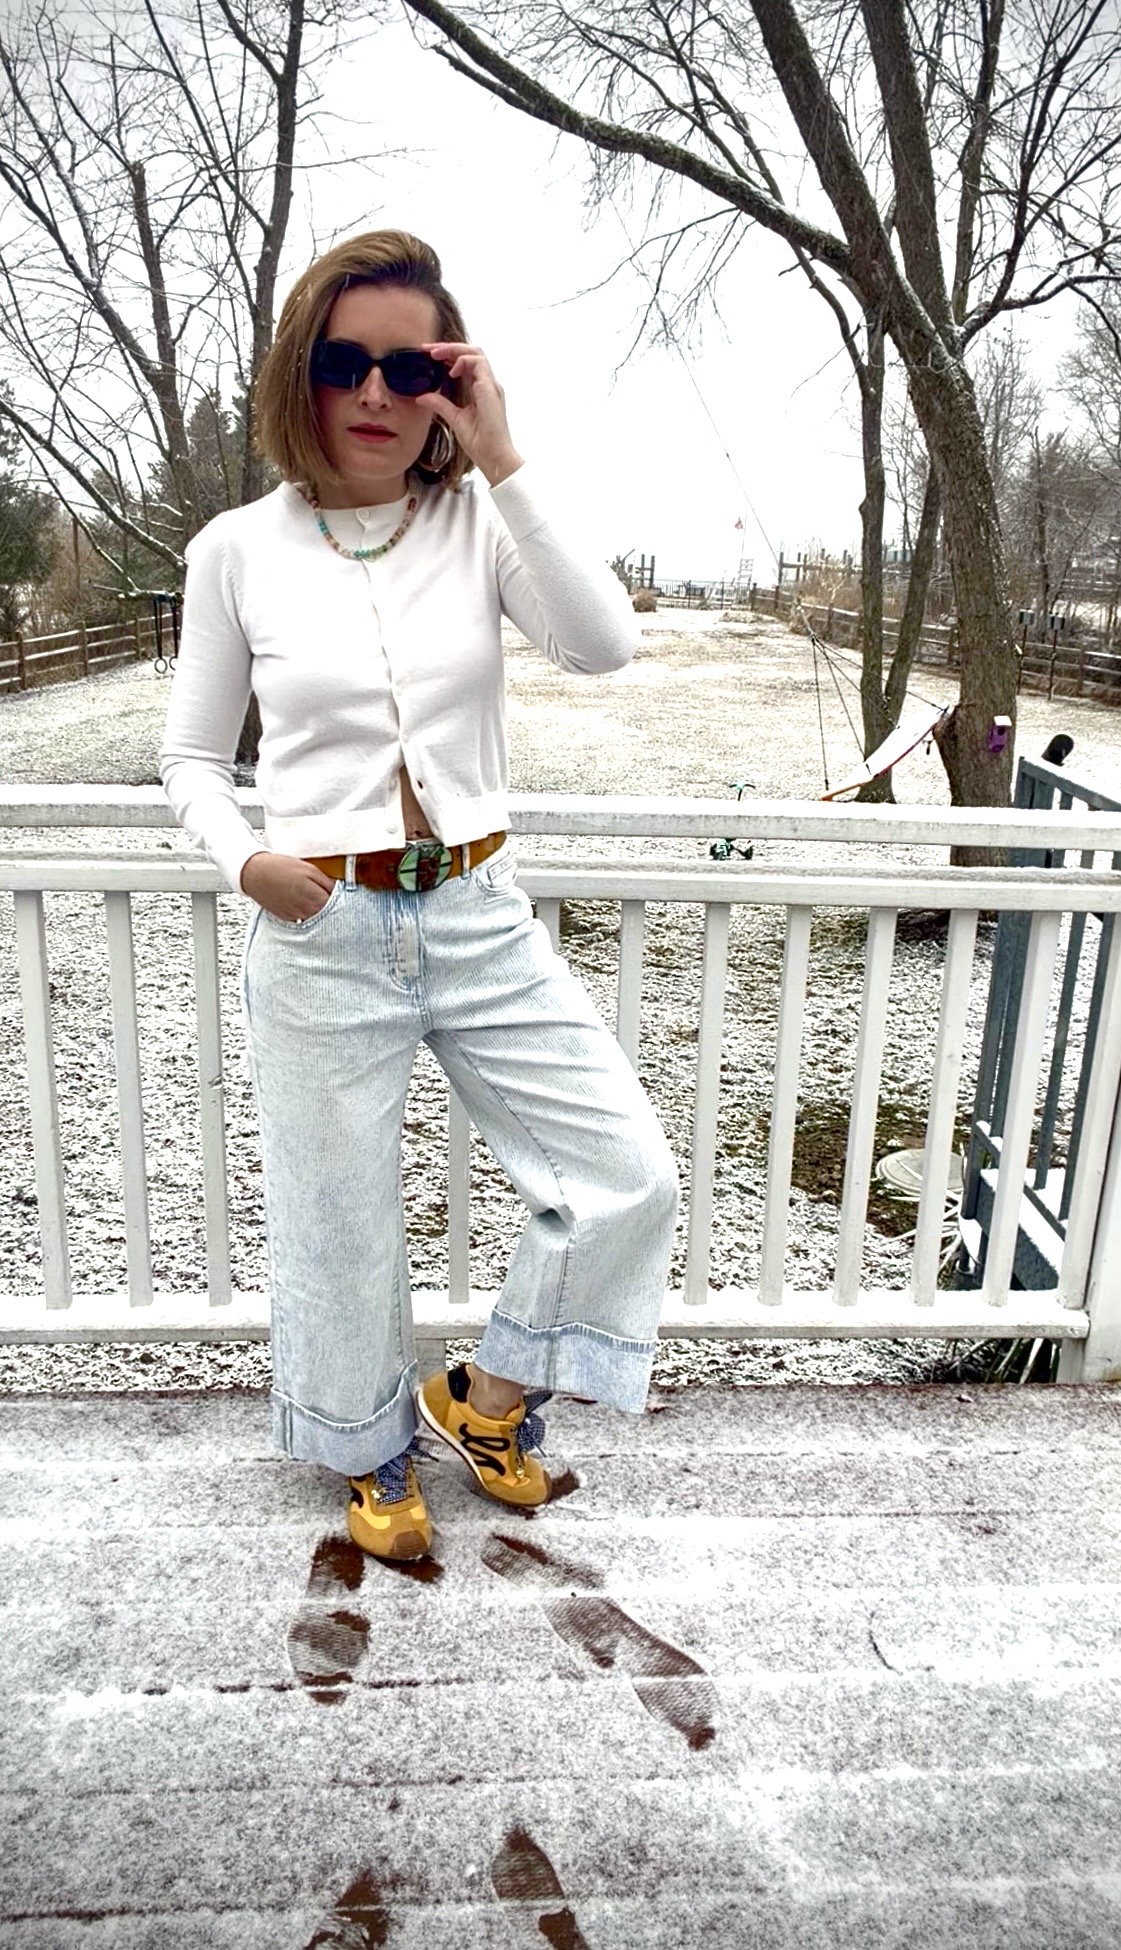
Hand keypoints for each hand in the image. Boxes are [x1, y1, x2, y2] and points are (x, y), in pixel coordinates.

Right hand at [241, 851, 335, 921]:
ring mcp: (295, 917)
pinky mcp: (287, 919)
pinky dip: (306, 914)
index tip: (344, 897)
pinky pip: (302, 920)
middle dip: (333, 909)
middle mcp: (306, 912)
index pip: (338, 907)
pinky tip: (303, 903)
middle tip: (331, 898)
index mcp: (314, 898)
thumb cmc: (281, 867)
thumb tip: (341, 891)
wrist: (254, 873)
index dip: (343, 901)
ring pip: (315, 920)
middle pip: (328, 917)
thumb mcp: (310, 869)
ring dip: (319, 913)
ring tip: (315, 899)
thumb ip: (328, 883)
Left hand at [416, 342, 523, 485]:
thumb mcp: (455, 418)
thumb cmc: (480, 442)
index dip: (448, 356)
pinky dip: (463, 361)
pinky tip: (450, 371)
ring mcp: (491, 385)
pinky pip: (478, 363)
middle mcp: (488, 384)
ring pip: (476, 352)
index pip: (466, 363)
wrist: (493, 456)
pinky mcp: (491, 389)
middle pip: (471, 353)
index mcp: (481, 390)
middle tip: (428, 349)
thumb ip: (440, 404)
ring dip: (454, 350)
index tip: (429, 356)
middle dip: (449, 347)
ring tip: (436, 354)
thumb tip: (422, 397)